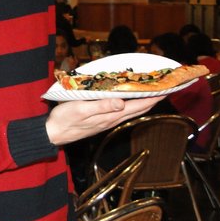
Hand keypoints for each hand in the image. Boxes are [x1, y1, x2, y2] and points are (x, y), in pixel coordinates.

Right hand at [45, 96, 164, 145]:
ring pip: (132, 111)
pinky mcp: (101, 120)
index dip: (153, 98)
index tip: (166, 89)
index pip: (137, 106)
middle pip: (139, 109)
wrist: (53, 133)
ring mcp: (107, 121)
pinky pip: (123, 112)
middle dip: (153, 99)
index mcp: (110, 116)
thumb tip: (121, 103)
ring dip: (144, 102)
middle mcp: (112, 119)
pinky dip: (132, 105)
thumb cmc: (64, 119)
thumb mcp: (80, 109)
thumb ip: (101, 106)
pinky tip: (131, 100)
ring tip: (153, 93)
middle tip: (165, 88)